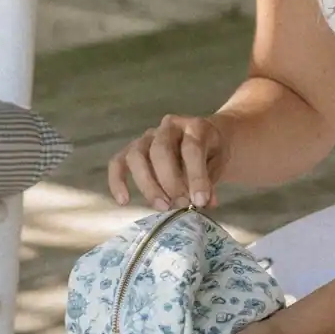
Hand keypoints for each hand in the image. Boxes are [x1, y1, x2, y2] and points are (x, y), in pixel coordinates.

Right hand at [108, 112, 230, 211]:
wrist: (206, 140)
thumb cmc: (211, 154)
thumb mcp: (218, 165)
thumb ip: (210, 182)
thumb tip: (204, 202)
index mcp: (194, 126)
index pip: (192, 148)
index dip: (196, 177)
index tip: (200, 201)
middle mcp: (168, 127)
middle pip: (160, 150)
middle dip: (170, 181)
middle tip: (180, 204)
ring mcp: (148, 136)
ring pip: (137, 155)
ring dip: (148, 184)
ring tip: (162, 206)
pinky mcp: (132, 148)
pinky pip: (118, 162)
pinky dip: (117, 181)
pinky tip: (124, 201)